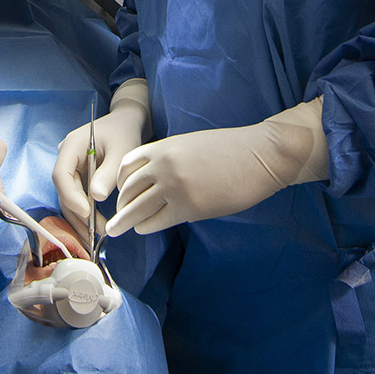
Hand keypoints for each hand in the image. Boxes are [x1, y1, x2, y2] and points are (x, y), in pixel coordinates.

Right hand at [52, 79, 151, 237]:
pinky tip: (95, 227)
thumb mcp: (121, 151)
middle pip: (64, 189)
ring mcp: (71, 168)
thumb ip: (108, 173)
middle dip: (76, 213)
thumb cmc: (124, 133)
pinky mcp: (78, 176)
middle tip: (94, 233)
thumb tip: (96, 197)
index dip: (70, 196)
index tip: (87, 212)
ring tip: (96, 235)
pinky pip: (77, 196)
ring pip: (69, 196)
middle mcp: (66, 158)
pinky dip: (85, 212)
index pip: (61, 174)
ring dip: (80, 217)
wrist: (126, 123)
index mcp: (71, 146)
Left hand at [105, 99, 327, 236]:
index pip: (127, 165)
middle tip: (115, 216)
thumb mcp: (190, 145)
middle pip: (128, 189)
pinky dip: (146, 226)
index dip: (120, 181)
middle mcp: (163, 166)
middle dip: (120, 204)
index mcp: (163, 147)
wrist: (259, 155)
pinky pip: (156, 220)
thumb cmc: (229, 149)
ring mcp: (175, 187)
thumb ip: (168, 158)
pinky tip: (144, 228)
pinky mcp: (189, 207)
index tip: (120, 192)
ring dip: (125, 220)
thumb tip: (153, 177)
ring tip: (116, 229)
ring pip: (137, 207)